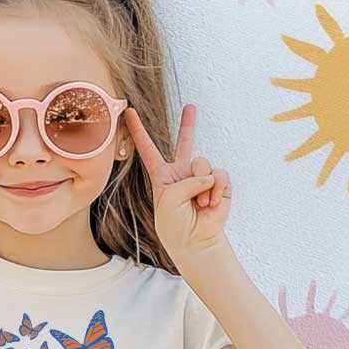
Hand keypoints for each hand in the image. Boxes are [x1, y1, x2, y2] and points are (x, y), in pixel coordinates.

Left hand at [123, 104, 232, 262]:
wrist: (195, 241)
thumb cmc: (175, 224)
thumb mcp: (168, 200)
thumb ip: (185, 181)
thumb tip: (209, 175)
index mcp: (162, 176)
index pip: (149, 150)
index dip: (139, 132)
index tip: (130, 112)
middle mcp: (181, 173)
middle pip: (184, 143)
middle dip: (188, 125)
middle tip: (190, 106)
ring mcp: (200, 177)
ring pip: (202, 162)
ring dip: (201, 185)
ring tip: (199, 202)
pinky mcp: (219, 184)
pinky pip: (219, 175)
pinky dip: (215, 190)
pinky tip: (211, 203)